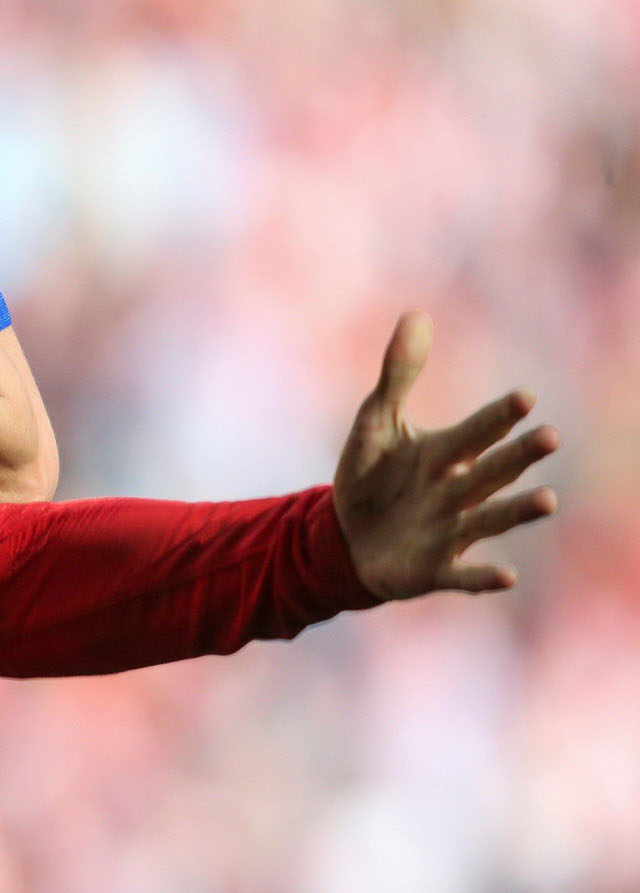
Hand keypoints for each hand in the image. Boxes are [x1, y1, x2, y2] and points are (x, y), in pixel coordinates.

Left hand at [333, 312, 559, 599]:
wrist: (343, 538)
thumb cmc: (369, 477)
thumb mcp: (375, 423)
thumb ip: (398, 375)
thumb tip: (416, 314)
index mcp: (444, 454)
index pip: (476, 431)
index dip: (497, 416)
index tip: (524, 397)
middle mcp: (457, 491)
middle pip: (491, 471)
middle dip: (518, 456)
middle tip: (548, 437)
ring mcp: (449, 531)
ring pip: (489, 518)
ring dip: (518, 511)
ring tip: (547, 500)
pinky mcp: (434, 570)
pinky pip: (462, 576)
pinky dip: (482, 577)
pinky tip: (507, 576)